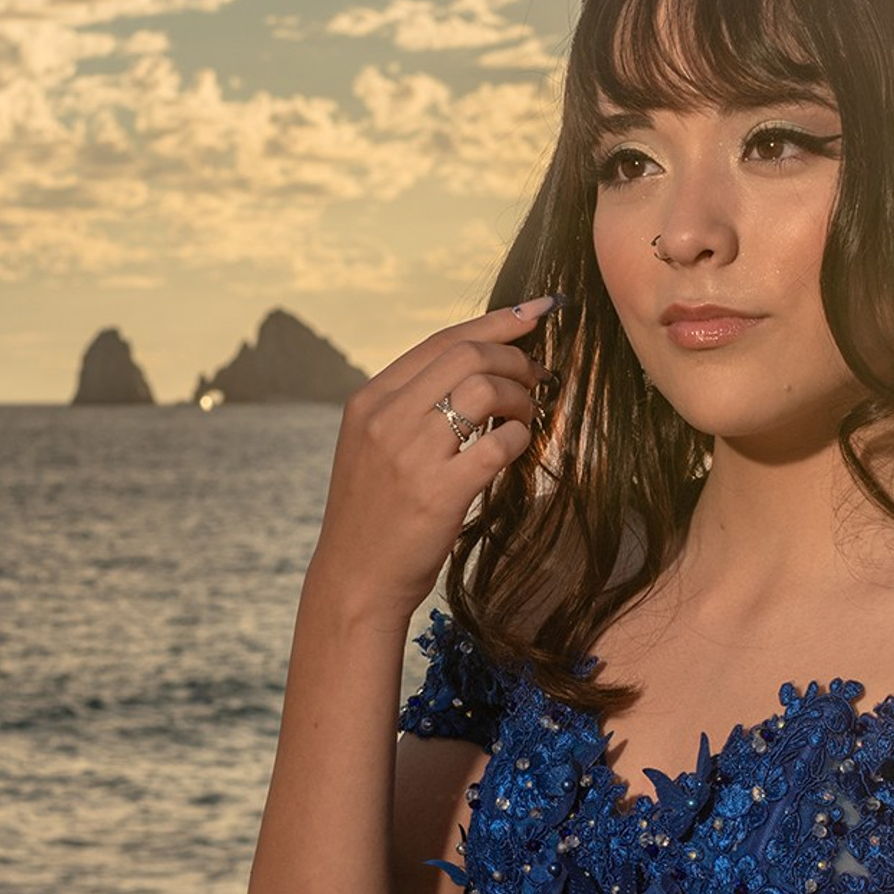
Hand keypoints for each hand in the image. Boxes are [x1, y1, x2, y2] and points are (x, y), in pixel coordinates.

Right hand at [305, 296, 559, 626]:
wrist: (355, 581)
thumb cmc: (375, 517)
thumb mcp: (375, 448)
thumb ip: (411, 408)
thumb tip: (477, 368)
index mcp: (369, 401)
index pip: (441, 341)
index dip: (496, 322)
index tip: (537, 312)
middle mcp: (385, 419)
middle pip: (467, 356)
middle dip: (516, 359)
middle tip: (538, 379)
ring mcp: (410, 455)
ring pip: (484, 390)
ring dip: (521, 397)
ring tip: (528, 415)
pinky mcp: (437, 493)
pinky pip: (496, 444)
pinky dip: (518, 438)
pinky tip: (517, 447)